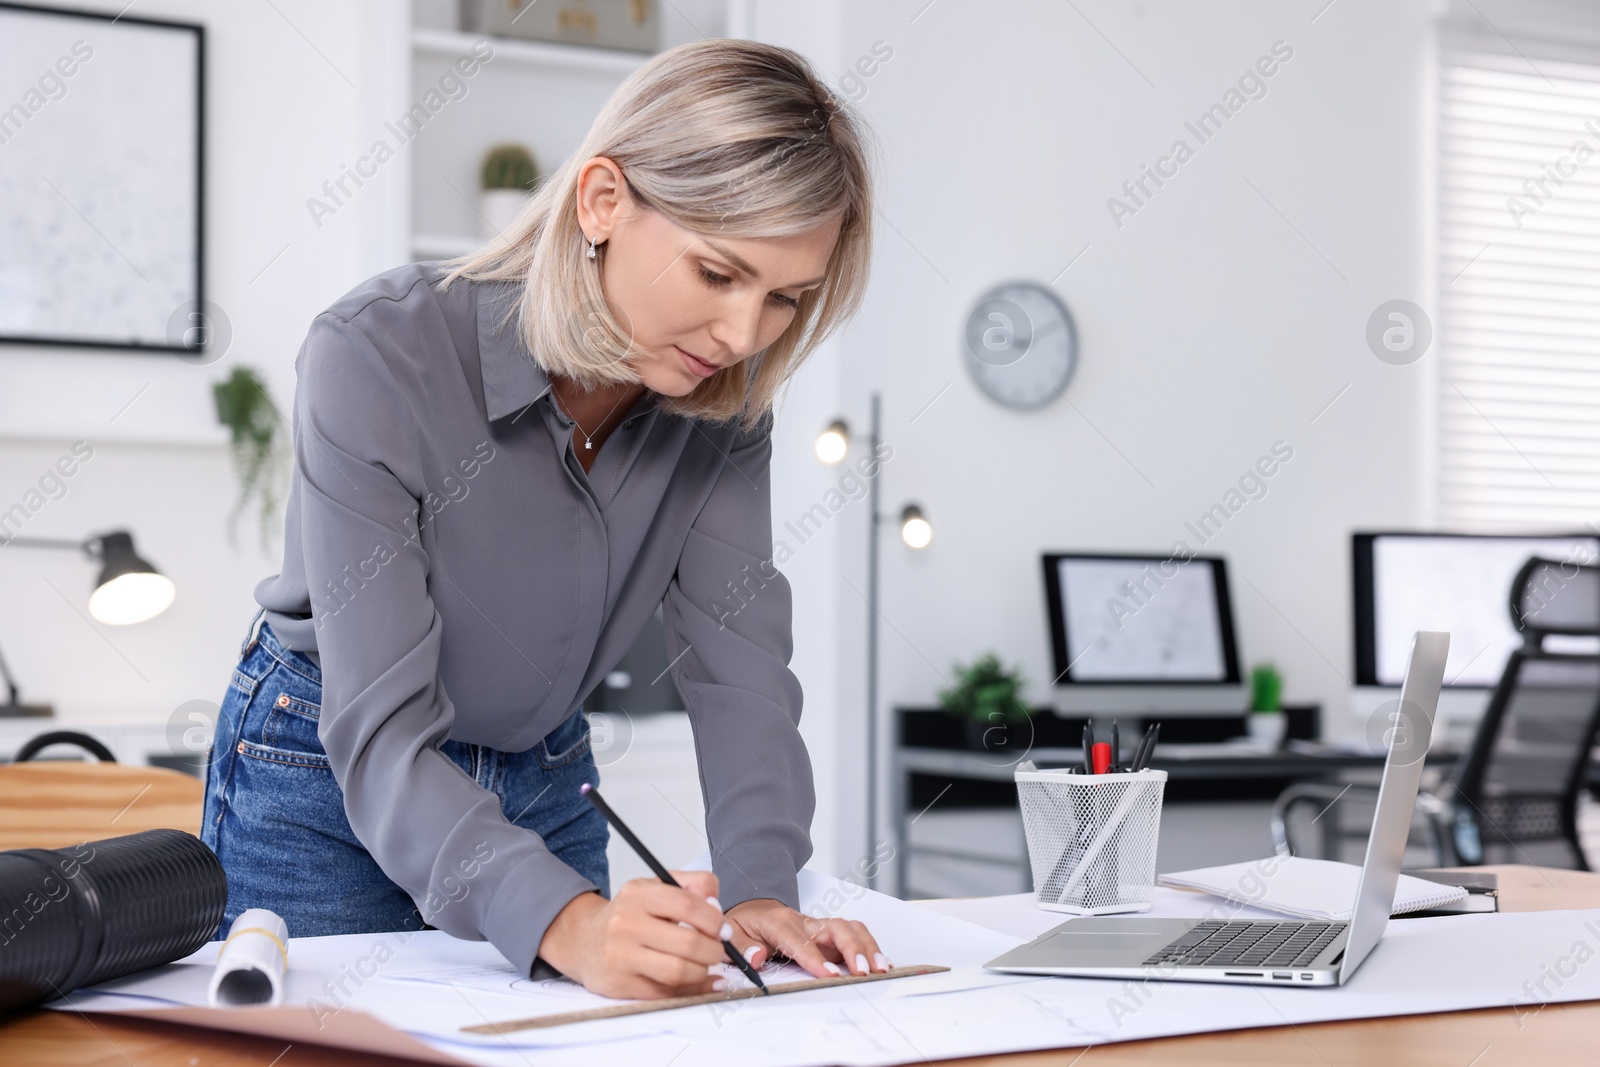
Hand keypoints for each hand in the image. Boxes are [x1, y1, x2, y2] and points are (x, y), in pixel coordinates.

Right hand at [537, 870, 734, 998]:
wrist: (584, 939)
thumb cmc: (629, 913)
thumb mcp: (656, 886)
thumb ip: (692, 885)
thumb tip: (716, 903)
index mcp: (638, 895)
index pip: (686, 904)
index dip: (713, 919)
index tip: (724, 928)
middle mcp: (626, 925)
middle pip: (687, 943)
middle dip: (713, 950)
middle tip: (718, 949)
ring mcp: (621, 957)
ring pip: (678, 971)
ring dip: (702, 971)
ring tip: (703, 964)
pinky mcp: (621, 985)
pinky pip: (666, 992)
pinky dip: (690, 989)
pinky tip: (699, 981)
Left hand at [724, 898, 891, 977]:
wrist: (754, 908)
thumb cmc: (745, 923)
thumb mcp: (732, 932)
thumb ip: (743, 945)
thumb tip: (757, 957)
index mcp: (779, 922)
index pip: (800, 940)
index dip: (815, 957)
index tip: (828, 974)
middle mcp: (805, 922)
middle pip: (836, 928)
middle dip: (852, 948)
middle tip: (862, 972)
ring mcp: (820, 927)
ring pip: (850, 928)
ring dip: (867, 947)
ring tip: (880, 969)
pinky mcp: (829, 935)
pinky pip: (854, 935)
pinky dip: (870, 947)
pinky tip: (880, 963)